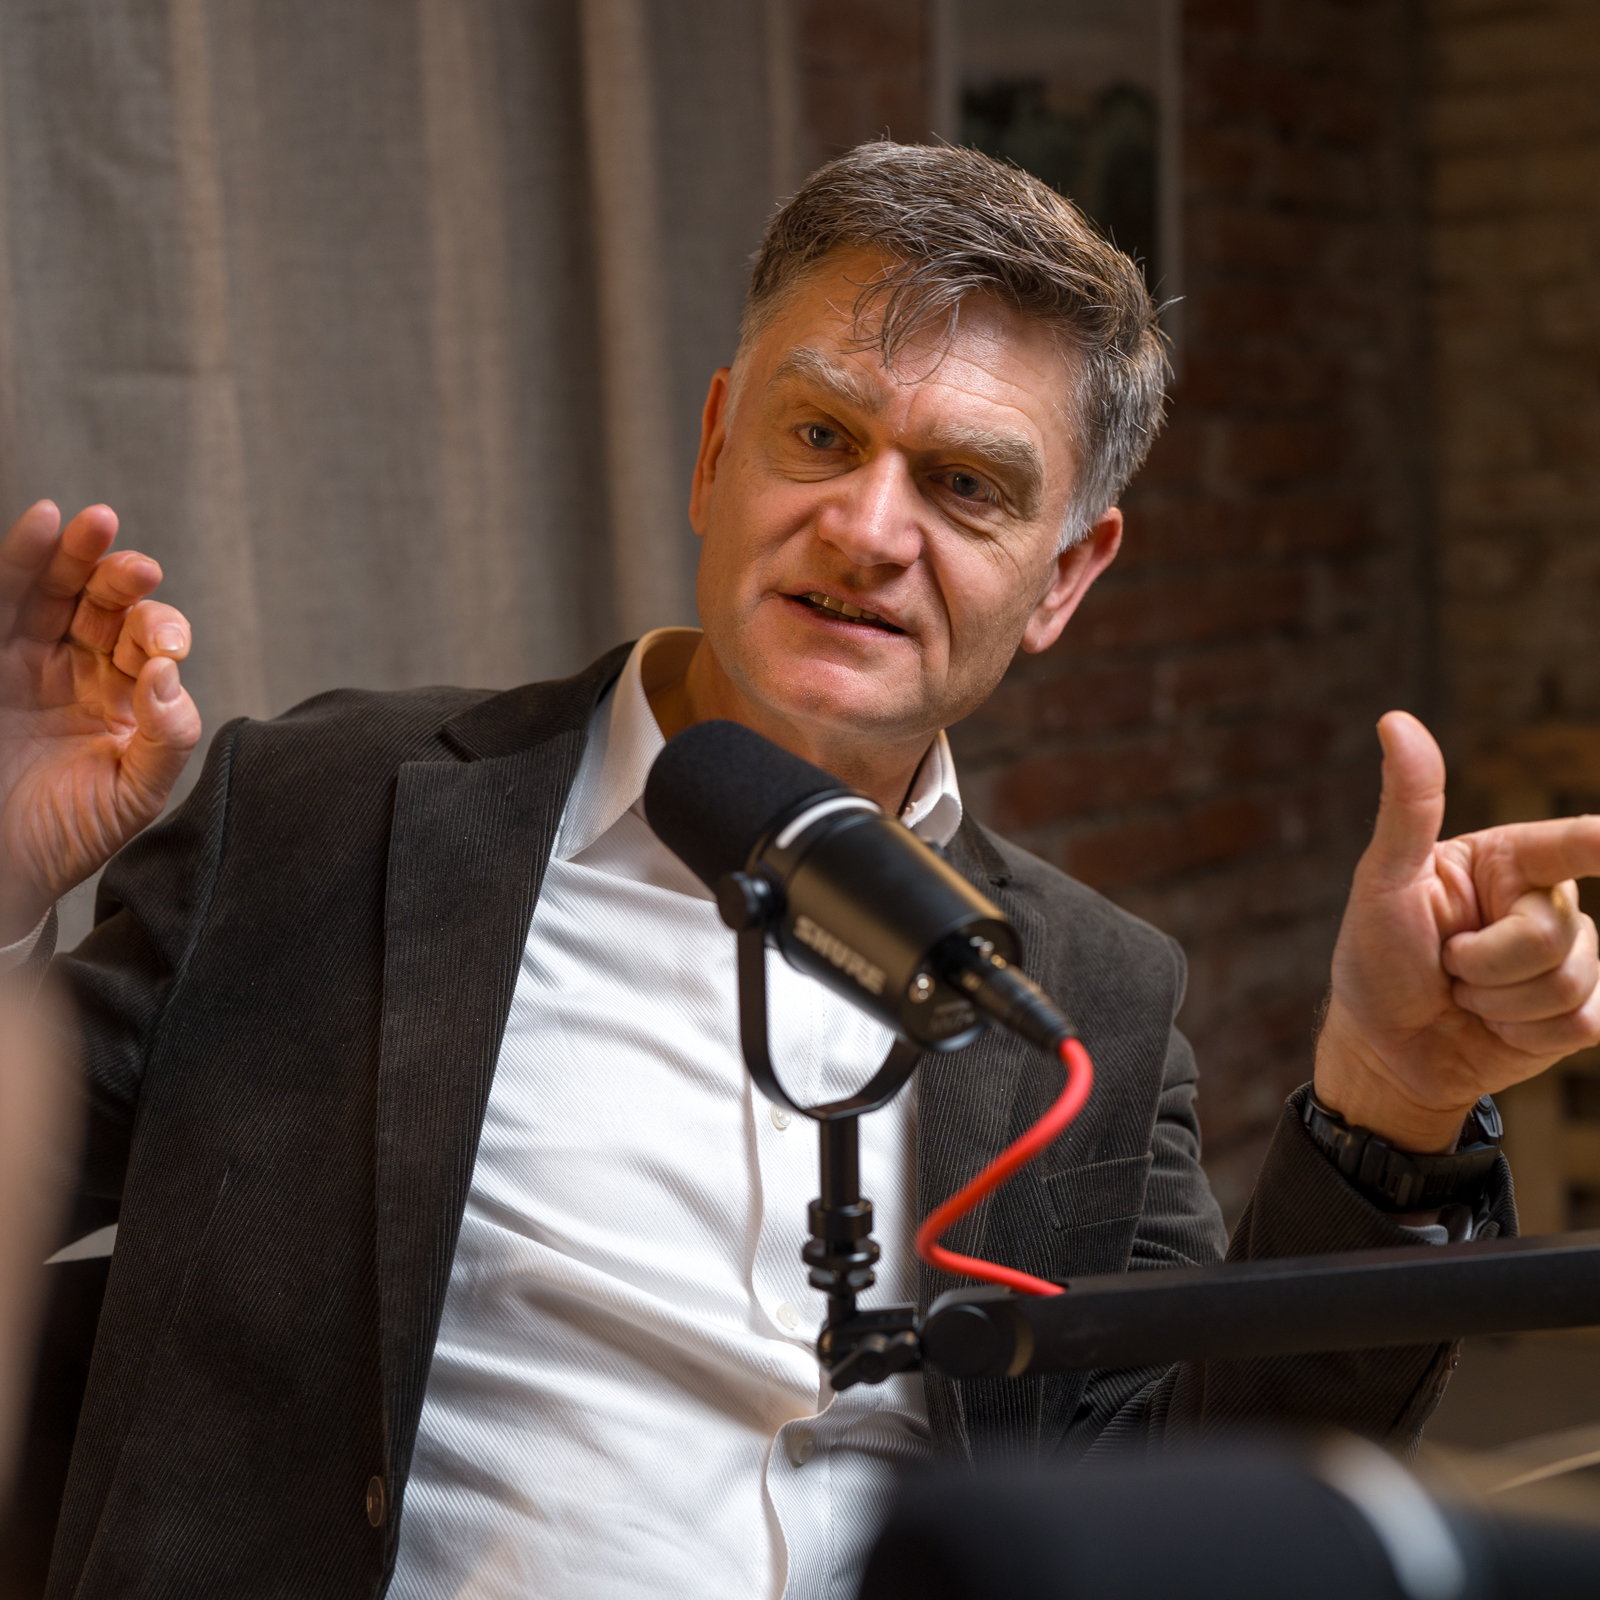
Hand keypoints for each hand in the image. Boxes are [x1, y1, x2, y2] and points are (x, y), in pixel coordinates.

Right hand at [0, 500, 199, 939]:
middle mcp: (80, 670)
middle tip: (139, 567)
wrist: (1, 871)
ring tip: (92, 522)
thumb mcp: (134, 795)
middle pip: (104, 604)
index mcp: (128, 697)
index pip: (151, 645)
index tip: (163, 651)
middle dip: (122, 578)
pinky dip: (22, 560)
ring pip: (53, 592)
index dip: (161, 633)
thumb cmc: (69, 835)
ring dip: (74, 554)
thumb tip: (172, 676)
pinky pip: (5, 602)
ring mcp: (28, 663)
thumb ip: (168, 738)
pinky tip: (42, 521)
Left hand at [1315, 711, 1599, 1152]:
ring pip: (1570, 982)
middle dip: (1485, 962)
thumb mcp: (1382, 882)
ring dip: (1499, 1002)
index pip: (1571, 843)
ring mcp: (1567, 959)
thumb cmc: (1375, 959)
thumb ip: (1407, 808)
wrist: (1382, 1049)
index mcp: (1504, 861)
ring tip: (1462, 995)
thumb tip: (1395, 720)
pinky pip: (1582, 1022)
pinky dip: (1523, 1034)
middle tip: (1444, 965)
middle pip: (1555, 931)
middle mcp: (1544, 902)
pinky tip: (1492, 1027)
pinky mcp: (1578, 1014)